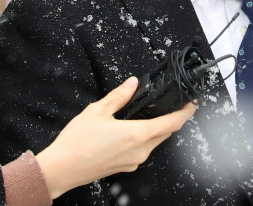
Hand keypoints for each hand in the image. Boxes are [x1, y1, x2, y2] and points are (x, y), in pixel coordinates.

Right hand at [36, 77, 196, 199]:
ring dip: (158, 128)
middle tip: (172, 104)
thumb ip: (119, 96)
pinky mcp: (125, 167)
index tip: (192, 103)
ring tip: (151, 114)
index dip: (186, 112)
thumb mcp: (98, 111)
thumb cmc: (77, 143)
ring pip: (155, 142)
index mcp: (137, 135)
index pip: (172, 123)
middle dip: (172, 118)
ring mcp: (133, 161)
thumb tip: (132, 84)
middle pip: (166, 132)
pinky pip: (143, 150)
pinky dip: (145, 138)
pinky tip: (132, 129)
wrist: (60, 169)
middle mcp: (140, 151)